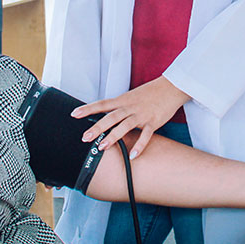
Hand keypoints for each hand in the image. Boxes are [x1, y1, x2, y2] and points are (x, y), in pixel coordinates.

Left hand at [71, 77, 190, 157]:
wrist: (170, 87)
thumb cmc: (150, 93)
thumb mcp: (131, 97)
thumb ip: (119, 106)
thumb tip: (105, 116)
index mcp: (123, 100)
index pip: (102, 104)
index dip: (87, 109)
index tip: (74, 114)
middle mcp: (130, 107)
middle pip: (111, 117)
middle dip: (97, 127)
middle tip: (85, 137)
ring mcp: (141, 115)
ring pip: (125, 126)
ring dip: (113, 136)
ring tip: (102, 147)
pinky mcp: (153, 122)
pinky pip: (146, 135)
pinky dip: (140, 146)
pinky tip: (133, 155)